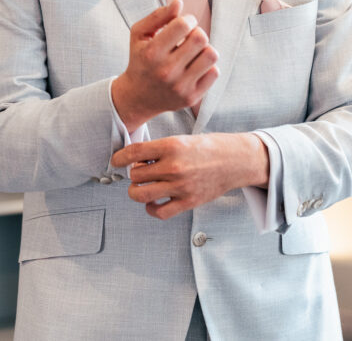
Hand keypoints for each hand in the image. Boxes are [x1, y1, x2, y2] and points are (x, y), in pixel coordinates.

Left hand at [110, 133, 268, 219]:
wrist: (235, 160)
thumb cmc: (209, 148)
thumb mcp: (182, 139)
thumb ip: (160, 150)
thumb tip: (136, 160)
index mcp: (172, 146)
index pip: (134, 152)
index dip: (119, 157)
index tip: (116, 160)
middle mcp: (174, 167)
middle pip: (136, 175)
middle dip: (134, 173)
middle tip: (141, 170)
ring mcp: (181, 186)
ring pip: (142, 194)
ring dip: (137, 191)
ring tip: (143, 186)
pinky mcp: (188, 201)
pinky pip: (159, 212)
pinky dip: (151, 208)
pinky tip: (153, 202)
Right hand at [111, 0, 218, 131]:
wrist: (137, 97)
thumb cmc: (140, 59)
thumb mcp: (139, 34)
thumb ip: (158, 16)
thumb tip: (179, 2)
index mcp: (152, 52)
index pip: (183, 24)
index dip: (188, 19)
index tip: (184, 25)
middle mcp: (166, 71)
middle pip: (200, 38)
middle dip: (197, 33)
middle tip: (188, 38)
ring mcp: (180, 86)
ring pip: (211, 55)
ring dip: (205, 49)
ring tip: (194, 52)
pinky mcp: (191, 97)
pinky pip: (214, 72)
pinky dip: (208, 66)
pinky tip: (195, 67)